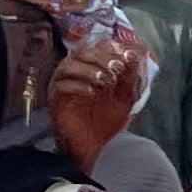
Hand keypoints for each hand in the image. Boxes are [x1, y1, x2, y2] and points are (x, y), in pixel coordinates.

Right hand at [49, 36, 149, 163]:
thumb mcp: (127, 97)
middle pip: (82, 51)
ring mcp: (64, 84)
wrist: (95, 146)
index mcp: (94, 67)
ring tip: (105, 81)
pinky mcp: (55, 100)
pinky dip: (78, 86)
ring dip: (89, 70)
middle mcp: (77, 71)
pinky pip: (60, 85)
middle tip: (116, 69)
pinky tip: (92, 93)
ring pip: (68, 65)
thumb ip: (131, 77)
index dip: (113, 47)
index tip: (127, 56)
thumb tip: (137, 56)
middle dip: (101, 57)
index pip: (99, 45)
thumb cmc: (110, 120)